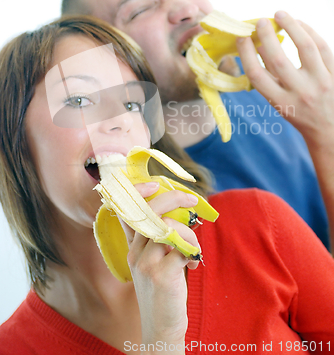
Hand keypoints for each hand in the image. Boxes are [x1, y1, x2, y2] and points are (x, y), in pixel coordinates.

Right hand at [121, 182, 199, 351]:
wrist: (161, 328)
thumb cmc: (162, 290)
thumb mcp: (153, 262)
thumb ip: (159, 239)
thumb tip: (179, 212)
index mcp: (132, 247)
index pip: (126, 210)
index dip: (137, 191)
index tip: (154, 183)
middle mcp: (134, 252)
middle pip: (149, 211)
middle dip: (171, 198)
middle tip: (191, 199)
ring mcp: (145, 264)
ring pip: (168, 228)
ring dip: (188, 232)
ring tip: (194, 246)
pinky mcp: (161, 276)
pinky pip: (181, 249)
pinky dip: (193, 251)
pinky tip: (194, 262)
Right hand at [236, 10, 333, 145]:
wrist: (329, 128)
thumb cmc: (298, 112)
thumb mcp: (278, 102)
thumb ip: (268, 77)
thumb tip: (258, 45)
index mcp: (281, 102)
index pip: (257, 76)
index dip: (246, 54)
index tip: (241, 39)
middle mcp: (301, 93)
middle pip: (279, 60)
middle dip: (267, 37)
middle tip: (260, 22)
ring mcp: (321, 83)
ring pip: (306, 47)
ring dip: (291, 26)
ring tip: (280, 14)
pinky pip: (323, 47)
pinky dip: (310, 31)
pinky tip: (300, 23)